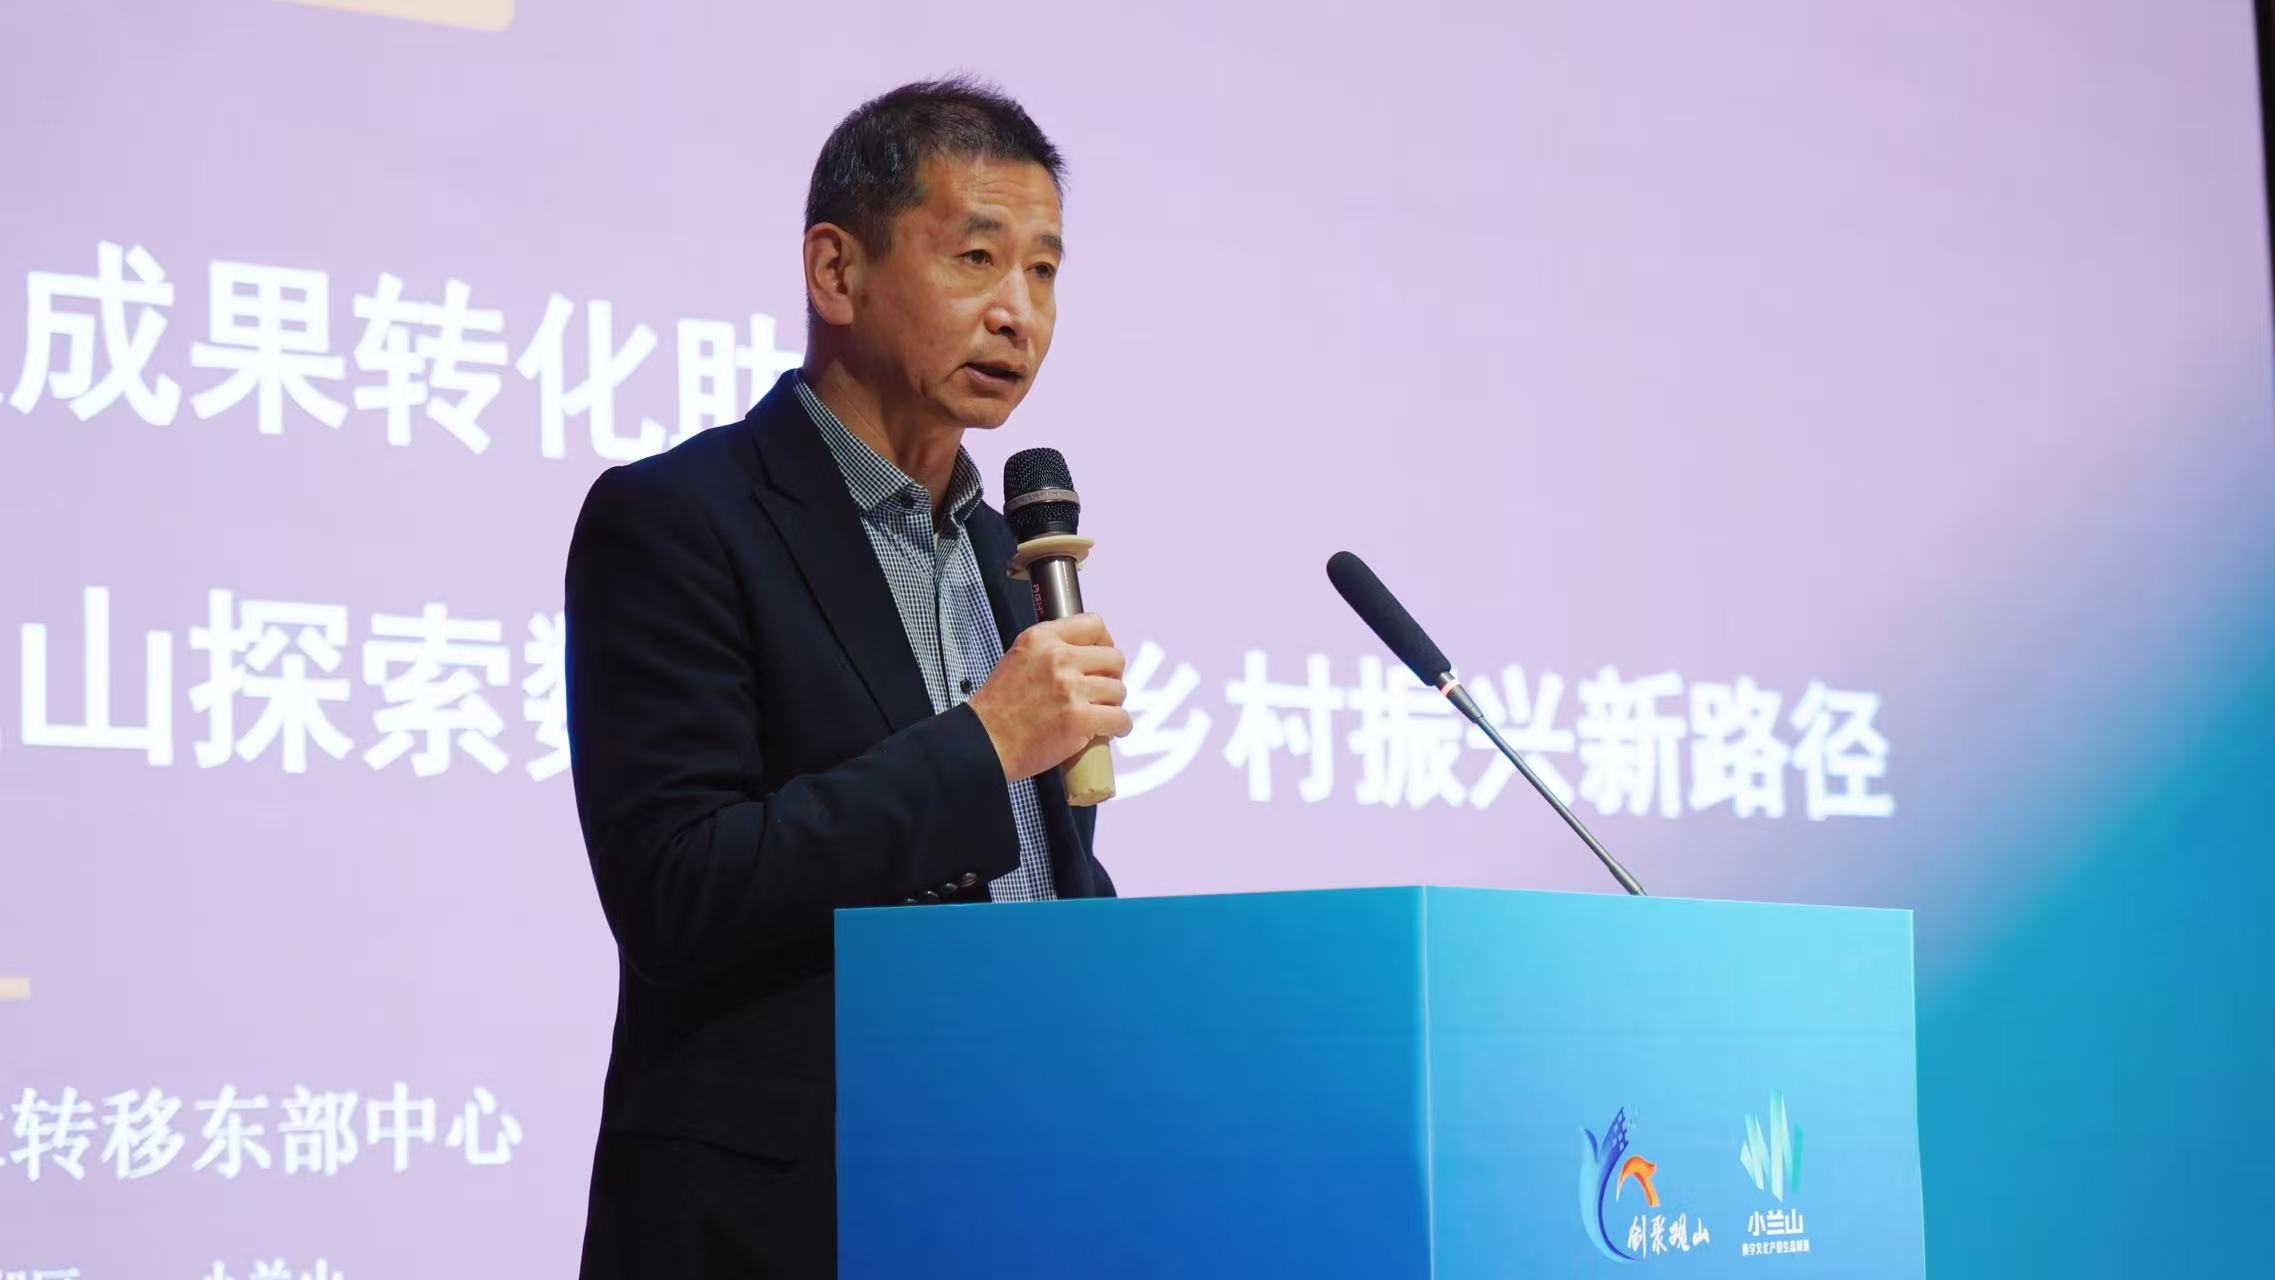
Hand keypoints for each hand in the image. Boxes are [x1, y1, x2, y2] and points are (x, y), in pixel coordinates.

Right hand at [967, 613, 1130, 781]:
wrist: (983, 742)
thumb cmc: (998, 708)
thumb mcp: (1018, 658)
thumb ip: (1050, 650)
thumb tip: (1086, 652)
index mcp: (1042, 638)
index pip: (1094, 625)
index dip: (1104, 643)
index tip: (1101, 659)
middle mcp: (1057, 658)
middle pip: (1114, 658)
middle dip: (1111, 677)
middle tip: (1100, 692)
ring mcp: (1069, 689)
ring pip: (1118, 690)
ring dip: (1113, 704)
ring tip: (1099, 714)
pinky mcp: (1078, 719)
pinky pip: (1120, 719)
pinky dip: (1119, 726)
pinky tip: (1110, 729)